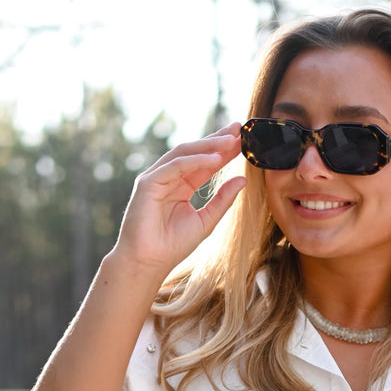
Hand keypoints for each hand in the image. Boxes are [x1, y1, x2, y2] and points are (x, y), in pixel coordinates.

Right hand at [112, 121, 246, 278]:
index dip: (223, 151)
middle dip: (216, 140)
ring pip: (184, 153)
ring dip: (208, 146)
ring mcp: (157, 178)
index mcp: (181, 186)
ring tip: (230, 141)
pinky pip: (174, 166)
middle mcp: (168, 178)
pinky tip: (214, 159)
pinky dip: (195, 161)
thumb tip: (242, 179)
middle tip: (238, 128)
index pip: (205, 163)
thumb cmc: (173, 245)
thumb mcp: (206, 220)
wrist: (149, 262)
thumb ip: (223, 200)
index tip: (242, 140)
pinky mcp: (148, 183)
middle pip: (195, 152)